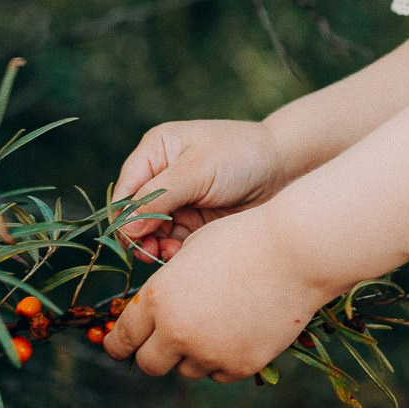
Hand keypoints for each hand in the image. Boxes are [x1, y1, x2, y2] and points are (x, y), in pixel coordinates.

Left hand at [103, 209, 327, 381]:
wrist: (297, 252)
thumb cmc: (244, 240)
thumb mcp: (191, 253)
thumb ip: (167, 288)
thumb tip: (154, 317)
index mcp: (158, 298)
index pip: (124, 338)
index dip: (118, 345)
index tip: (119, 347)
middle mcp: (178, 331)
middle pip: (149, 364)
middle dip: (155, 354)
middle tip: (168, 342)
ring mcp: (210, 352)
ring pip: (188, 370)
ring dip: (194, 354)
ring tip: (218, 322)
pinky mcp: (241, 365)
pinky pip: (220, 374)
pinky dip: (224, 359)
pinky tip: (239, 331)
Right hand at [111, 118, 283, 260]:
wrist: (285, 168)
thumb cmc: (240, 156)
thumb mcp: (197, 171)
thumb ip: (160, 198)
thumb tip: (127, 227)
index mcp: (156, 151)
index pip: (126, 189)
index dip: (124, 216)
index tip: (130, 239)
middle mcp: (162, 176)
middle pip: (136, 215)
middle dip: (139, 236)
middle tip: (148, 253)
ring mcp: (178, 201)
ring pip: (153, 233)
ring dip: (156, 247)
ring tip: (166, 255)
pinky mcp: (195, 221)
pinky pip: (174, 242)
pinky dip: (174, 252)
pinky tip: (180, 256)